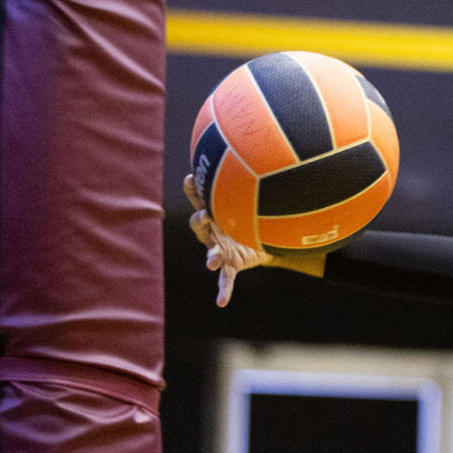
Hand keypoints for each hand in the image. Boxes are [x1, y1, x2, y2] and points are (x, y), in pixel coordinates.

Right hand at [184, 174, 272, 306]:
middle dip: (199, 220)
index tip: (190, 178)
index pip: (199, 199)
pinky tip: (221, 302)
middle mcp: (213, 231)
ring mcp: (221, 249)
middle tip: (204, 215)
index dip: (193, 190)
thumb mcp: (249, 202)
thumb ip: (247, 184)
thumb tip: (257, 150)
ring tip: (211, 262)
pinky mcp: (231, 265)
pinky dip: (223, 291)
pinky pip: (226, 279)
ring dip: (211, 257)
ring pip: (211, 252)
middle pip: (199, 225)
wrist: (262, 242)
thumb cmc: (250, 218)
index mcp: (215, 213)